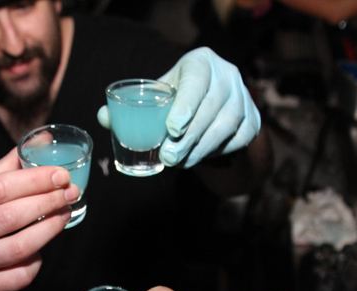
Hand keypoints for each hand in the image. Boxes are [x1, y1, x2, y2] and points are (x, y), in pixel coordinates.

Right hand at [0, 148, 79, 290]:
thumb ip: (9, 166)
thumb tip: (45, 138)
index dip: (34, 181)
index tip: (61, 175)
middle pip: (11, 218)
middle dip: (48, 203)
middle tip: (70, 194)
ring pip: (20, 248)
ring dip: (50, 230)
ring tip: (65, 214)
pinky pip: (20, 275)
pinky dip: (37, 261)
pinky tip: (42, 247)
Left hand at [97, 47, 260, 167]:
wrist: (212, 104)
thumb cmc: (175, 99)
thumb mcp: (156, 96)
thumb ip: (129, 108)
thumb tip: (103, 117)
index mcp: (201, 62)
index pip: (197, 81)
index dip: (186, 105)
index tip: (172, 129)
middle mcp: (228, 74)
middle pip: (212, 108)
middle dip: (189, 137)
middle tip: (169, 157)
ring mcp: (244, 97)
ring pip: (226, 126)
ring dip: (201, 149)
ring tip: (179, 162)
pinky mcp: (253, 120)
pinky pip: (237, 140)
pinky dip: (217, 152)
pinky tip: (198, 159)